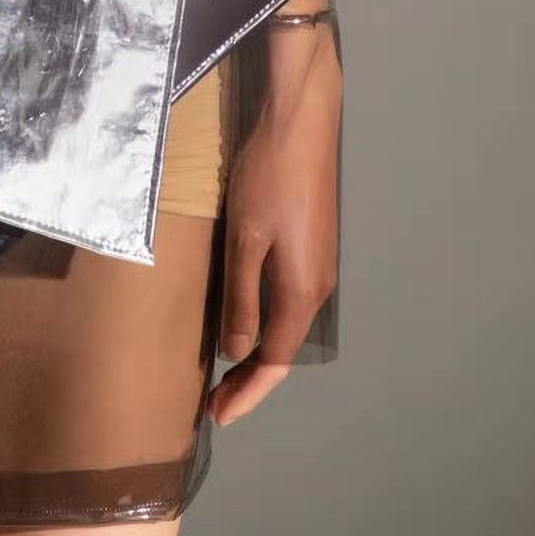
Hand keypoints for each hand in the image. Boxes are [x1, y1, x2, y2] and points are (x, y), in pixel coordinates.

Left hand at [208, 25, 341, 426]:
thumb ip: (242, 298)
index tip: (217, 416)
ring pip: (288, 323)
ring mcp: (320, 263)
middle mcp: (318, 286)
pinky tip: (246, 317)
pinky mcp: (312, 242)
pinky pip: (289, 298)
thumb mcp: (246, 239)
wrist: (302, 119)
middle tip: (214, 400)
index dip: (247, 392)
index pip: (275, 361)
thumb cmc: (269, 177)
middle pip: (285, 347)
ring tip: (225, 368)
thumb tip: (237, 352)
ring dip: (259, 349)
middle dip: (251, 378)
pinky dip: (266, 320)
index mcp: (303, 292)